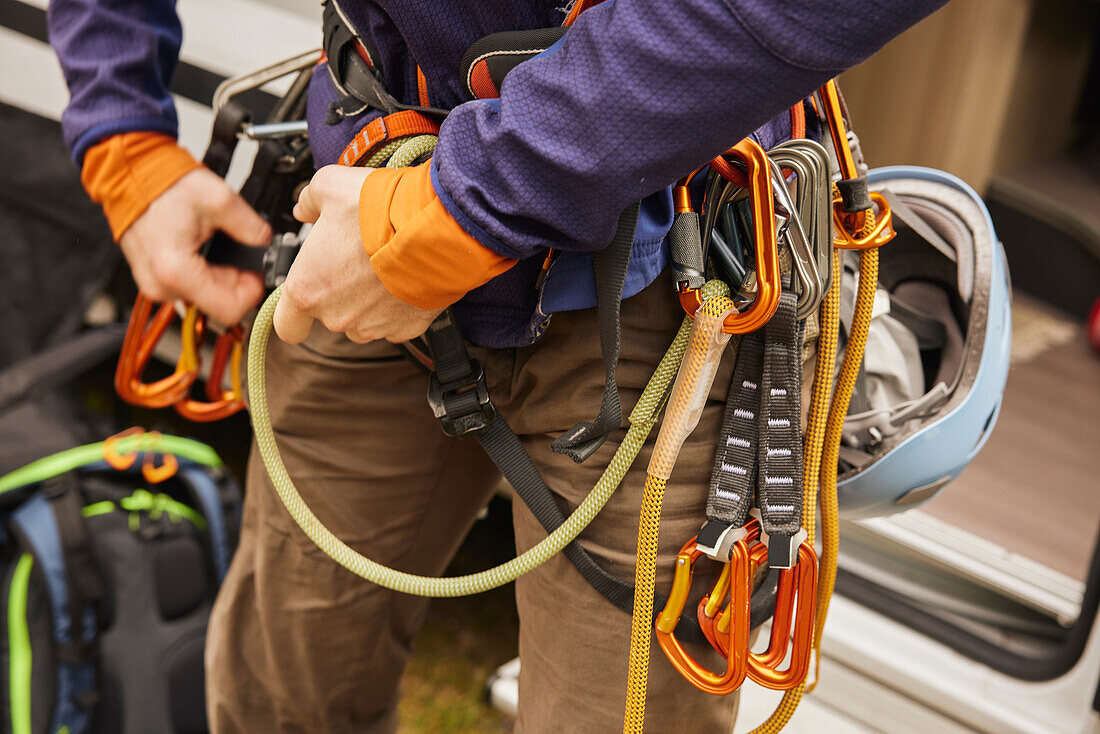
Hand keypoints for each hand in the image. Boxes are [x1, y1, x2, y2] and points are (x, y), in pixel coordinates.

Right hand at [119, 167, 270, 324]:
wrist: (132, 176)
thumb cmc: (165, 187)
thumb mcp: (221, 200)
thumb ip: (252, 228)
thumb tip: (267, 244)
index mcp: (176, 271)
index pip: (230, 311)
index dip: (251, 292)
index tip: (256, 271)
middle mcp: (162, 286)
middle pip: (218, 304)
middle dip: (236, 279)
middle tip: (239, 250)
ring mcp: (156, 286)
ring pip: (206, 297)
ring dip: (220, 274)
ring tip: (217, 244)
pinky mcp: (154, 281)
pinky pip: (190, 287)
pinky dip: (204, 272)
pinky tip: (203, 248)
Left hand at [273, 165, 442, 344]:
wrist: (434, 229)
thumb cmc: (380, 212)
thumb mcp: (330, 186)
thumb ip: (309, 201)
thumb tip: (305, 208)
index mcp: (308, 289)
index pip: (287, 326)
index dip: (293, 315)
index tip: (305, 300)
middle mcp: (338, 316)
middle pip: (330, 316)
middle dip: (340, 293)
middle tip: (355, 261)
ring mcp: (374, 326)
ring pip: (363, 322)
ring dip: (368, 302)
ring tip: (383, 268)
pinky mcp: (406, 328)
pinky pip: (395, 323)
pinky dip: (398, 306)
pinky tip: (405, 278)